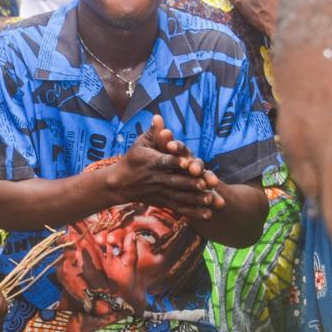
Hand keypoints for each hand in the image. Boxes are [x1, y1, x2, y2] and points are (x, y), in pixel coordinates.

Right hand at [105, 116, 219, 219]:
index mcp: (152, 162)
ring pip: (180, 196)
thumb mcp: (140, 143)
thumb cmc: (133, 159)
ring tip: (210, 199)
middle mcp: (157, 178)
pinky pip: (180, 208)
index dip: (176, 161)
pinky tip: (207, 215)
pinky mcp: (163, 202)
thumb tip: (158, 116)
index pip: (165, 161)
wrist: (120, 183)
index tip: (187, 162)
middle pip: (176, 181)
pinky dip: (193, 212)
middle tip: (206, 183)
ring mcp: (161, 192)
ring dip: (196, 199)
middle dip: (191, 183)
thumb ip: (153, 132)